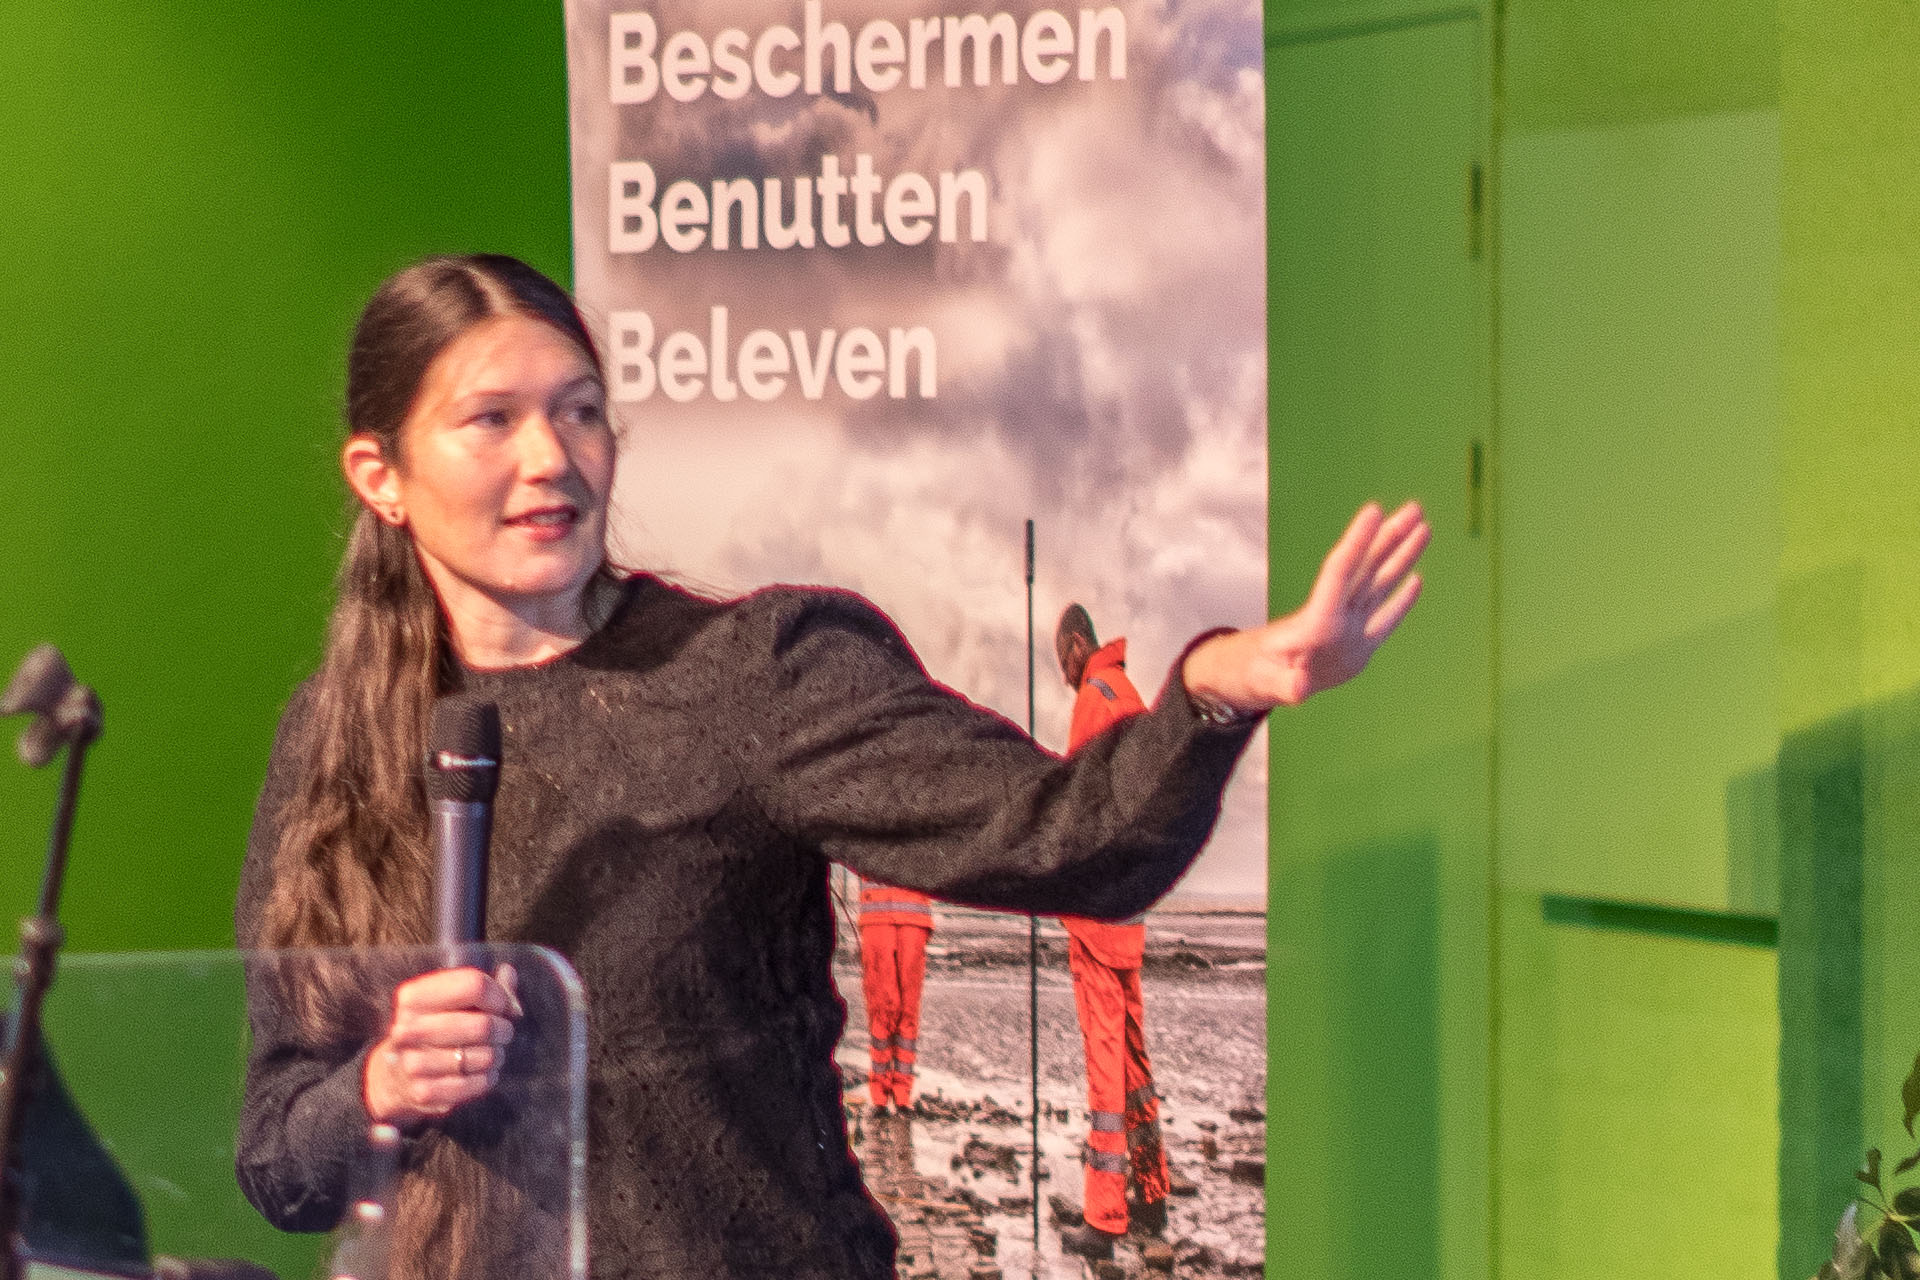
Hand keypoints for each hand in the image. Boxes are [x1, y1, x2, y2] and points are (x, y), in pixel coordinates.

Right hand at [363, 963, 520, 1126]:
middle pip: (483, 1024)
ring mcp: (413, 1063)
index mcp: (412, 997)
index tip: (502, 1006)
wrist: (396, 1077)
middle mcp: (408, 1029)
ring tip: (489, 1053)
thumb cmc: (433, 1029)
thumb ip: (484, 985)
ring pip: (486, 1056)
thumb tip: (508, 973)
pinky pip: (480, 1083)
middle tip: (502, 1032)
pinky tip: (480, 1073)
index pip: (474, 985)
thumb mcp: (451, 1001)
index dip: (499, 995)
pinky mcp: (424, 1092)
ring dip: (496, 1055)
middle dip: (502, 1029)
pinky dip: (488, 1078)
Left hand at [1182, 501, 1428, 713]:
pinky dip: (1401, 601)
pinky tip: (1416, 579)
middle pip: (1366, 569)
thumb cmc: (1255, 677)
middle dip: (1390, 538)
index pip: (1339, 572)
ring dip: (1401, 557)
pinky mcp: (1358, 647)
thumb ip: (1284, 685)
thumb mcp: (1265, 684)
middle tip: (1414, 508)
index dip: (1356, 541)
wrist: (1256, 679)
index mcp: (1316, 621)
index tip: (1373, 510)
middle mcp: (1336, 617)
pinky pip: (1385, 619)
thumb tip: (1299, 687)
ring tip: (1421, 528)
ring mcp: (1349, 630)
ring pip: (1380, 585)